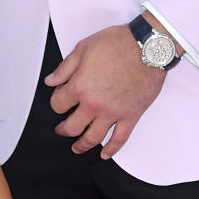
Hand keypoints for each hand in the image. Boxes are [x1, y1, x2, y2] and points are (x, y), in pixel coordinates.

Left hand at [46, 24, 165, 158]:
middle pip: (72, 126)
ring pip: (93, 138)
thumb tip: (50, 81)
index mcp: (80, 86)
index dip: (56, 101)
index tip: (60, 100)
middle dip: (63, 129)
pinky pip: (120, 139)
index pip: (58, 104)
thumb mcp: (83, 48)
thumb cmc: (118, 43)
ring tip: (77, 147)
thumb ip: (65, 68)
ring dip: (82, 145)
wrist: (148, 47)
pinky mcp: (130, 116)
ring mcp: (112, 113)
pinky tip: (105, 154)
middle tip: (62, 129)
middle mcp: (94, 104)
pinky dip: (111, 150)